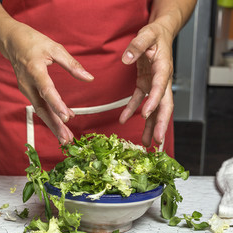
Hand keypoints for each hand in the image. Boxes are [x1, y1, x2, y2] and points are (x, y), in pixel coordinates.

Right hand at [2, 22, 93, 144]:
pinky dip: (50, 115)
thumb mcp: (55, 48)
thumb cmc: (33, 42)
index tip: (66, 117)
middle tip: (66, 139)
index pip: (46, 90)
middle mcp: (28, 83)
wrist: (12, 41)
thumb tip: (89, 78)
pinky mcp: (28, 91)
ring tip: (65, 138)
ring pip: (41, 111)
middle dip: (54, 125)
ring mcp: (26, 89)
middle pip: (42, 108)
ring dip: (53, 125)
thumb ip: (72, 64)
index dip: (56, 104)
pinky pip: (40, 106)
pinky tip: (62, 121)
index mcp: (34, 70)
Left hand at [119, 22, 173, 146]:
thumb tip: (126, 59)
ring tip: (147, 143)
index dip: (154, 101)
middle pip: (164, 105)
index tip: (146, 114)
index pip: (160, 87)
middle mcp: (162, 80)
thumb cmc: (154, 35)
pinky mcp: (145, 84)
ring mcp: (154, 84)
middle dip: (160, 123)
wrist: (159, 34)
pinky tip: (124, 120)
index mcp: (163, 68)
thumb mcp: (146, 35)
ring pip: (154, 108)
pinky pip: (138, 100)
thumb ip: (136, 46)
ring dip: (151, 126)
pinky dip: (131, 110)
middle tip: (157, 141)